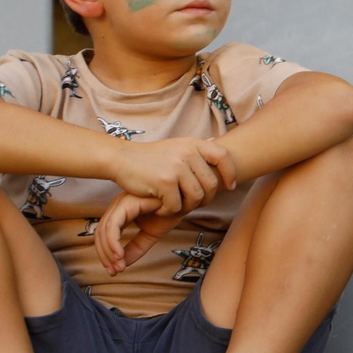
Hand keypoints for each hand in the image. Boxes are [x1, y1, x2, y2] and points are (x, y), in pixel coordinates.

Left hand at [93, 193, 181, 275]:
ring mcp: (122, 202)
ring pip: (104, 230)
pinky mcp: (128, 202)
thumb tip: (121, 265)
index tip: (114, 271)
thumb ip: (135, 248)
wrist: (185, 201)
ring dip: (109, 252)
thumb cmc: (169, 213)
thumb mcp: (150, 235)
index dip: (105, 254)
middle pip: (100, 233)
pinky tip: (120, 255)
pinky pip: (113, 225)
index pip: (104, 235)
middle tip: (116, 271)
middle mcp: (118, 205)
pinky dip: (113, 242)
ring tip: (120, 266)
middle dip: (105, 255)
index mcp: (121, 211)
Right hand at [107, 137, 235, 216]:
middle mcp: (187, 153)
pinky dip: (169, 211)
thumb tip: (216, 141)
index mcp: (192, 144)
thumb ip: (194, 148)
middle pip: (211, 185)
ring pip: (196, 197)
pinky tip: (159, 206)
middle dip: (204, 199)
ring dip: (186, 207)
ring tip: (174, 205)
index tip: (229, 186)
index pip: (223, 156)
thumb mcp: (175, 146)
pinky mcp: (165, 181)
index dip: (229, 173)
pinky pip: (177, 206)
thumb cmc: (150, 158)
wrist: (122, 159)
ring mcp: (177, 166)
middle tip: (191, 204)